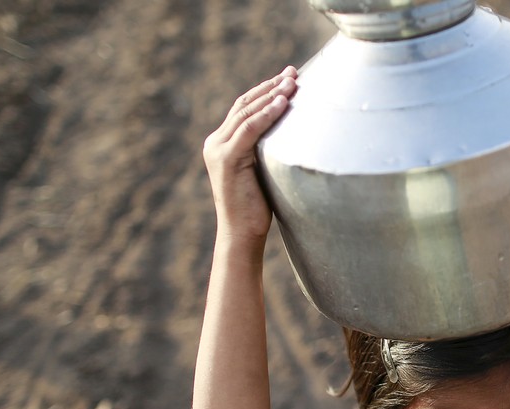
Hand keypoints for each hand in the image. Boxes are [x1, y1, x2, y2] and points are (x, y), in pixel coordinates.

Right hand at [202, 66, 297, 243]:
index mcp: (221, 143)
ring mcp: (218, 149)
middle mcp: (215, 142)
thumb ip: (267, 150)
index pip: (244, 109)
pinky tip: (282, 103)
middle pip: (244, 105)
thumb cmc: (257, 208)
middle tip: (294, 73)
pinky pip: (249, 130)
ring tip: (293, 82)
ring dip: (271, 95)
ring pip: (246, 113)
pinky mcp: (226, 159)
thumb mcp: (263, 171)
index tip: (288, 77)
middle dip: (270, 86)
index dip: (265, 91)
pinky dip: (266, 114)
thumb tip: (293, 134)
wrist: (241, 234)